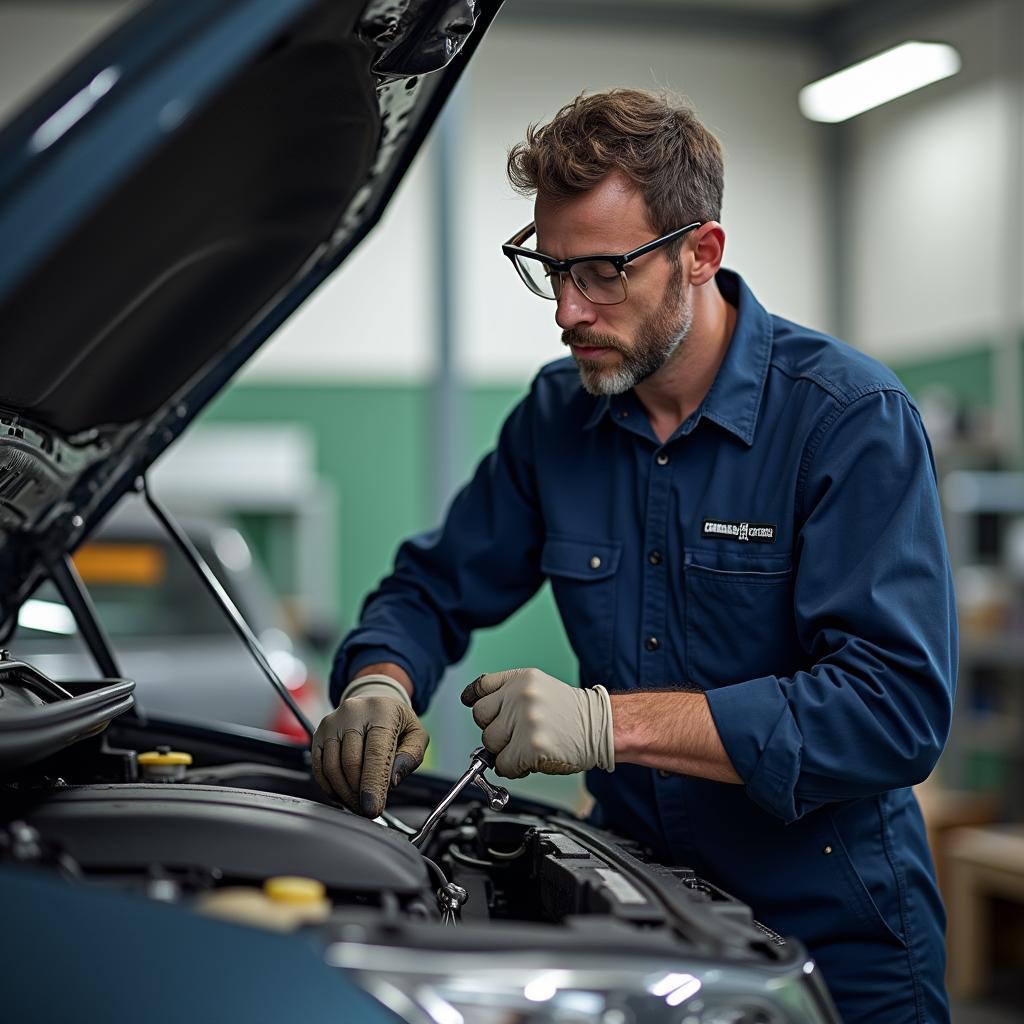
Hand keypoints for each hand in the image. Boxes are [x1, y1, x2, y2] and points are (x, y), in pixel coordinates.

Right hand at [312, 675, 428, 816]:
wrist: (374, 702)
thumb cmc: (397, 722)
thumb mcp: (416, 735)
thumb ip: (411, 757)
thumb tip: (392, 781)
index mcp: (381, 711)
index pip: (375, 753)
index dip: (373, 784)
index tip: (373, 808)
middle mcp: (353, 713)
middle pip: (351, 763)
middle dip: (358, 793)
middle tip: (369, 810)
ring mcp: (333, 722)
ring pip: (332, 768)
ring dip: (344, 793)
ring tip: (358, 803)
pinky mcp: (319, 734)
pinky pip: (319, 768)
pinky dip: (330, 787)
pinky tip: (343, 794)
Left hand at [460, 668, 613, 778]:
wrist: (601, 727)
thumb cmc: (572, 713)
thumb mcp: (540, 688)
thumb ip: (511, 695)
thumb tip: (480, 712)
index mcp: (522, 679)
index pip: (482, 687)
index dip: (475, 699)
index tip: (471, 704)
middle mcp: (520, 695)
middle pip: (480, 718)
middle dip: (494, 730)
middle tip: (514, 736)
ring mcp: (525, 721)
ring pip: (489, 743)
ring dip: (503, 752)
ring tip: (526, 748)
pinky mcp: (530, 747)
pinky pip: (503, 765)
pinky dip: (513, 769)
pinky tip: (530, 761)